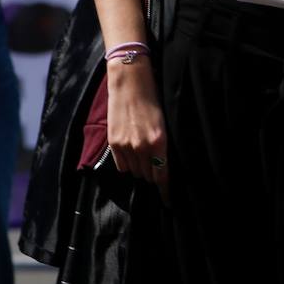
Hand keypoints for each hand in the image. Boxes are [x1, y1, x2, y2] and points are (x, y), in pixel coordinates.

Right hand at [106, 57, 169, 198]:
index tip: (169, 203)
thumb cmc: (153, 98)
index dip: (166, 192)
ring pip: (135, 172)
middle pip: (149, 176)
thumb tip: (164, 163)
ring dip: (142, 170)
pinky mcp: (114, 143)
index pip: (162, 176)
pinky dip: (129, 164)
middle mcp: (142, 146)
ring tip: (146, 158)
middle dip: (155, 176)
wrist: (130, 81)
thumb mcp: (164, 122)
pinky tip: (133, 155)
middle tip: (159, 171)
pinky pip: (122, 166)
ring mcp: (126, 146)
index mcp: (160, 141)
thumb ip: (163, 144)